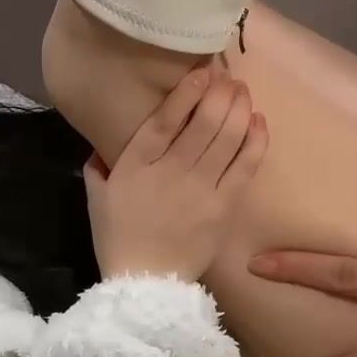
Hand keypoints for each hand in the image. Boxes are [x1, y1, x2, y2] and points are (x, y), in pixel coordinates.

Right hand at [86, 65, 268, 280]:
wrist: (146, 285)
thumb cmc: (117, 239)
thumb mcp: (96, 197)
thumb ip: (99, 164)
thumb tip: (101, 144)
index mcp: (136, 164)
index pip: (165, 119)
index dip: (186, 92)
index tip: (201, 72)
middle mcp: (171, 170)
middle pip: (204, 121)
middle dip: (221, 93)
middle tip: (229, 79)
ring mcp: (201, 189)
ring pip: (228, 137)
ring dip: (240, 108)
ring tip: (244, 92)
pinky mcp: (224, 206)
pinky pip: (246, 165)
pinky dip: (256, 140)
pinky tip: (260, 121)